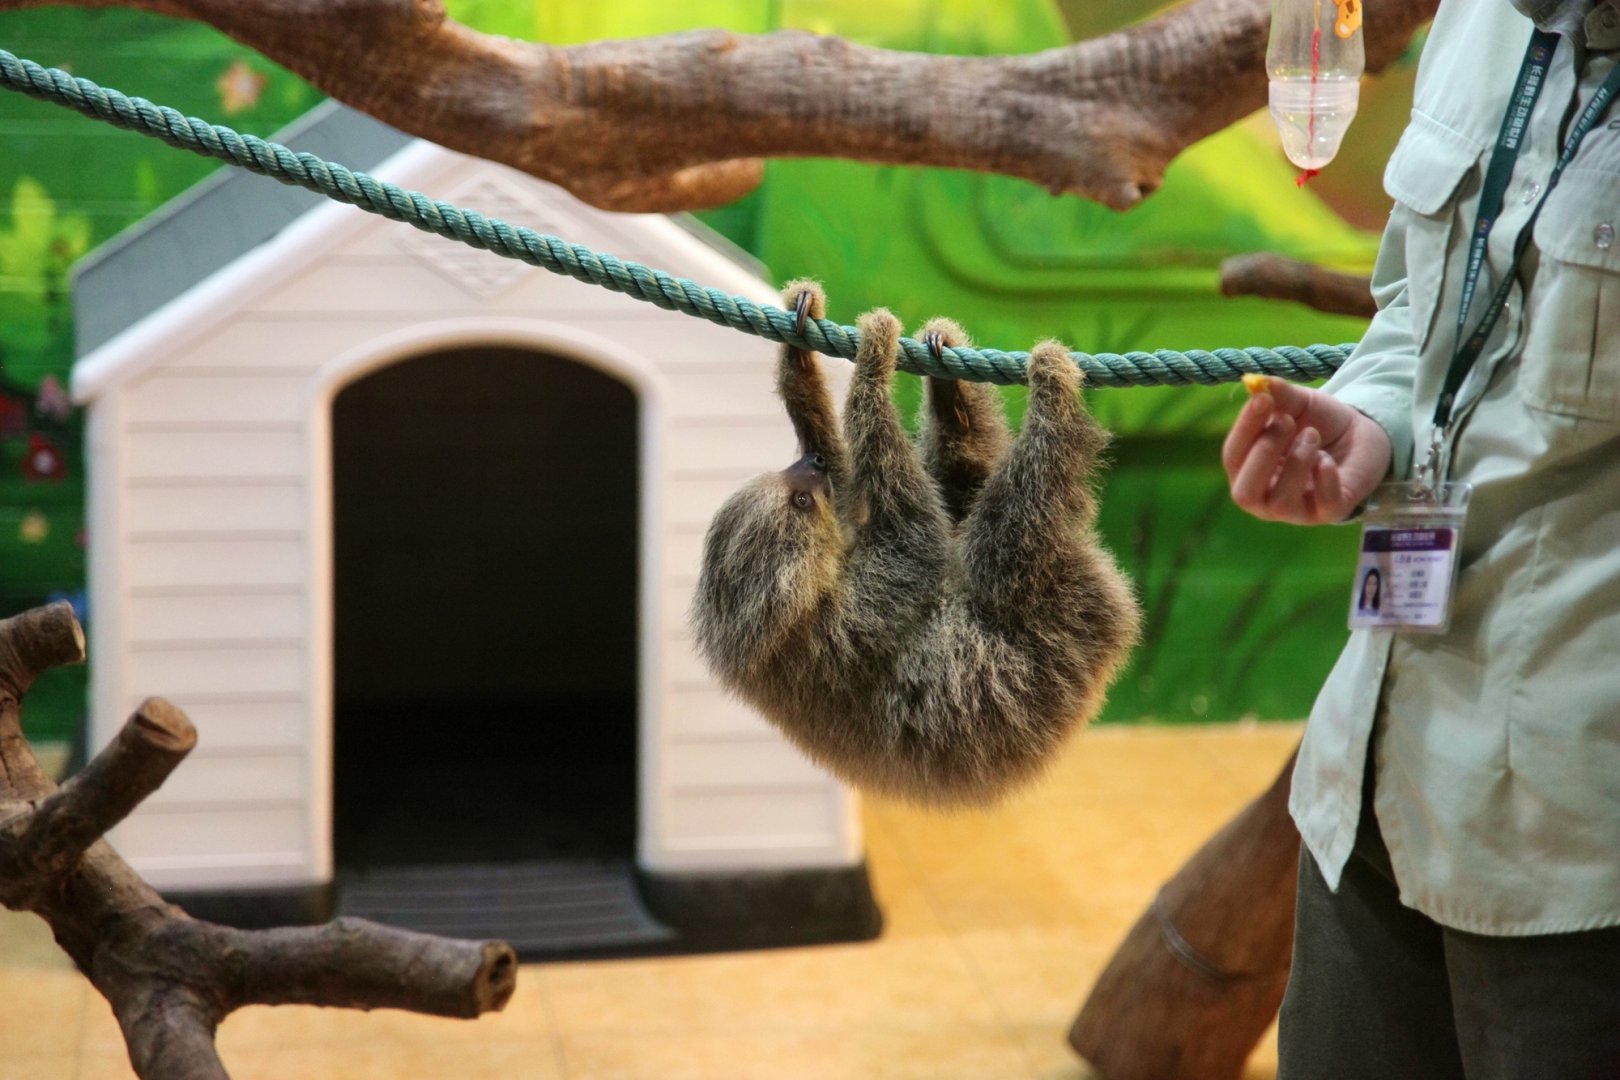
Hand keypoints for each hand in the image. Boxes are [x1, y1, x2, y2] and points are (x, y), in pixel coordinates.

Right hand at [1221, 379, 1392, 523]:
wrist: (1362, 434)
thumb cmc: (1319, 422)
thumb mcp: (1298, 403)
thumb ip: (1278, 394)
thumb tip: (1256, 382)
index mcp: (1247, 471)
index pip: (1232, 458)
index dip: (1244, 430)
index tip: (1262, 399)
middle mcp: (1265, 497)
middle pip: (1245, 494)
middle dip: (1264, 455)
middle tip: (1287, 422)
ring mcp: (1297, 510)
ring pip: (1282, 502)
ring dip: (1296, 462)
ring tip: (1313, 436)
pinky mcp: (1330, 512)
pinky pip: (1323, 505)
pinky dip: (1324, 479)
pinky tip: (1327, 460)